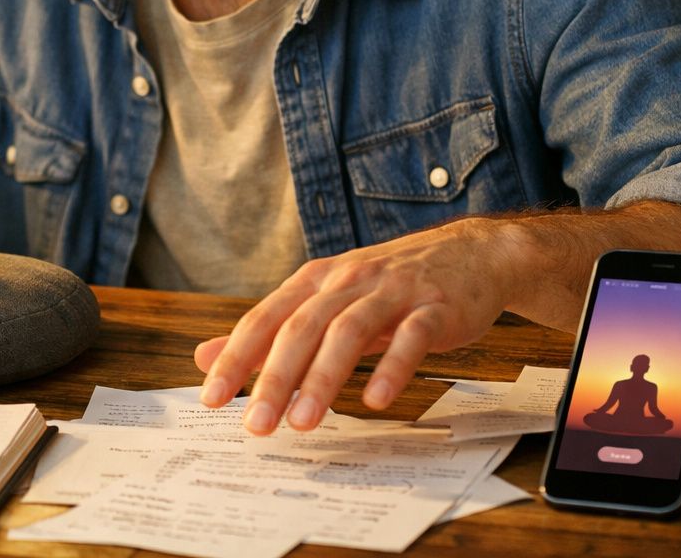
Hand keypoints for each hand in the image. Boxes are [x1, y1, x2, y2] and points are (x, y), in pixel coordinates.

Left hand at [193, 218, 522, 434]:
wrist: (473, 254)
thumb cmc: (391, 284)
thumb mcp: (328, 300)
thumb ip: (272, 330)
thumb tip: (207, 357)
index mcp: (316, 280)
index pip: (265, 318)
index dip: (236, 357)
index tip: (211, 399)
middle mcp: (348, 281)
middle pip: (301, 327)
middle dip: (274, 378)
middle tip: (256, 425)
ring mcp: (393, 292)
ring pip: (349, 332)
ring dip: (323, 379)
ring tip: (303, 423)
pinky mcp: (435, 307)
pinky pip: (410, 337)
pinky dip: (392, 367)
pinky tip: (376, 400)